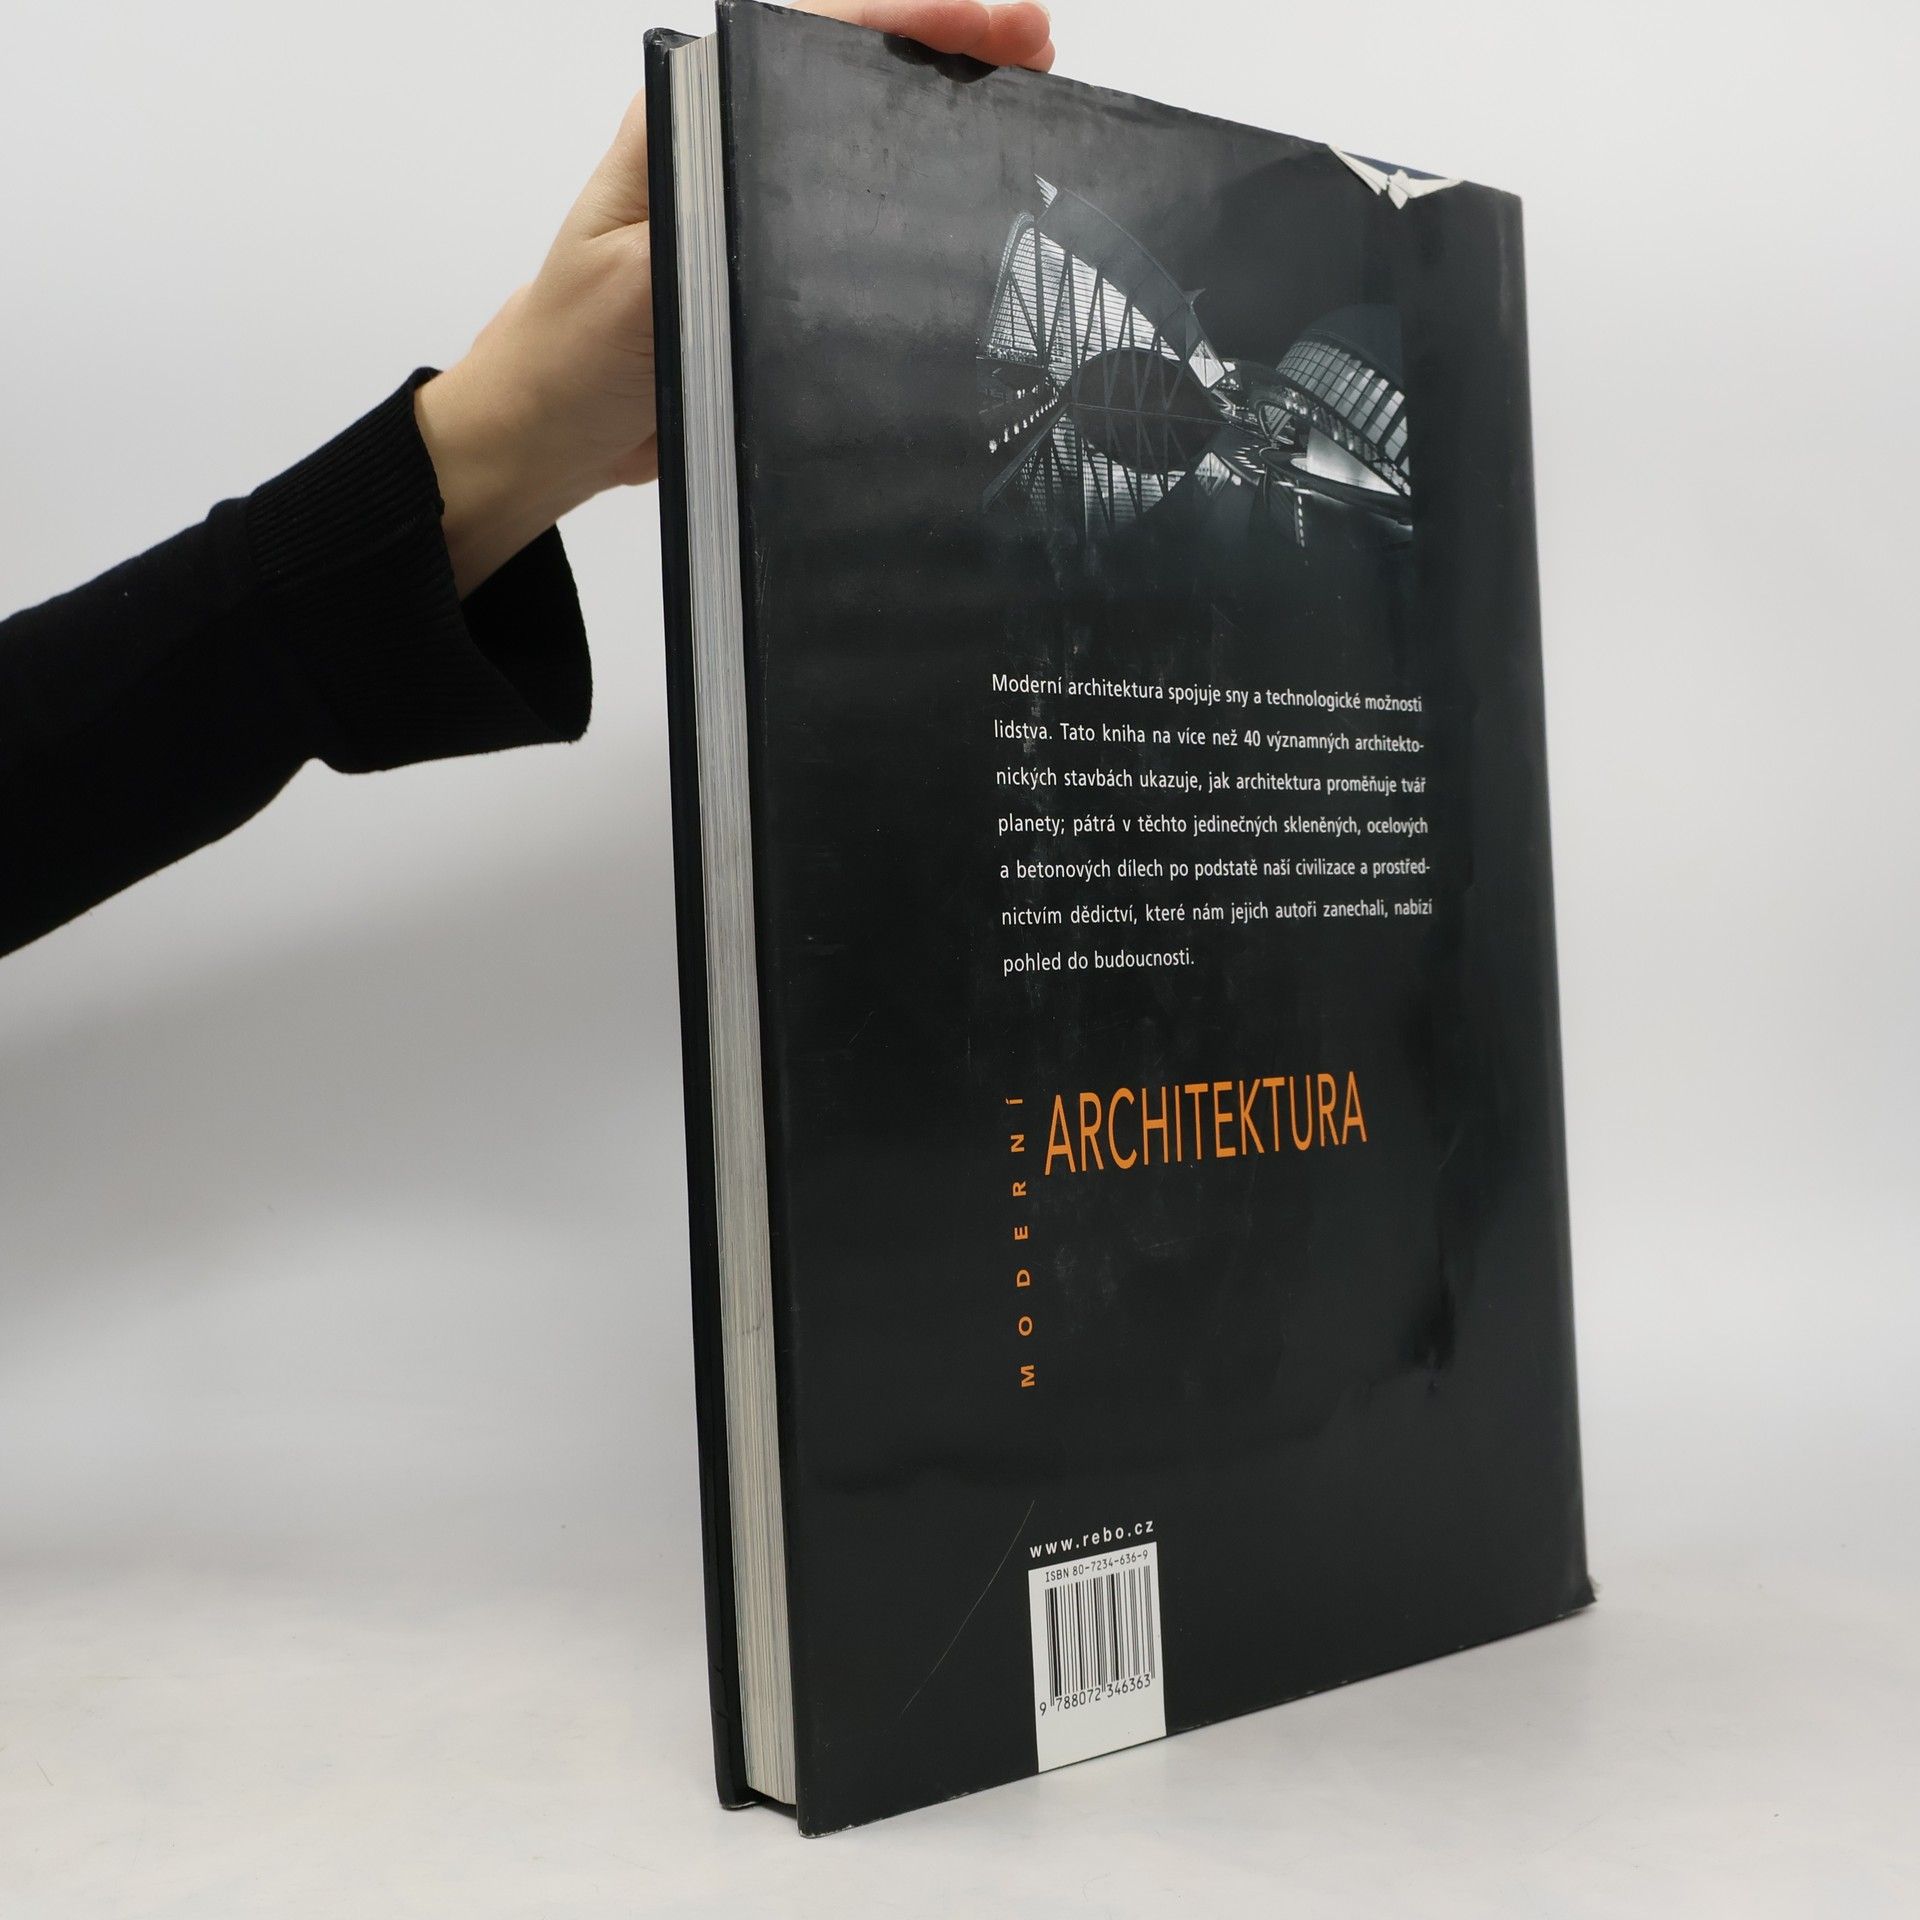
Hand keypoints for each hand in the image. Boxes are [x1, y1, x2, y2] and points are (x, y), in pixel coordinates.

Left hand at [415, 1, 1055, 595]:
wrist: (552, 434)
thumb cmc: (572, 353)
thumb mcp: (633, 285)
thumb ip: (706, 235)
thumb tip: (795, 210)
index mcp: (689, 123)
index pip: (811, 35)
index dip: (906, 19)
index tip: (985, 25)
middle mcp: (730, 151)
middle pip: (856, 75)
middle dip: (952, 53)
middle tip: (1038, 53)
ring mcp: (757, 210)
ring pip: (868, 145)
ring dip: (950, 124)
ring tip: (1036, 109)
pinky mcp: (775, 273)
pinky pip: (861, 225)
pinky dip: (924, 207)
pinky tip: (979, 209)